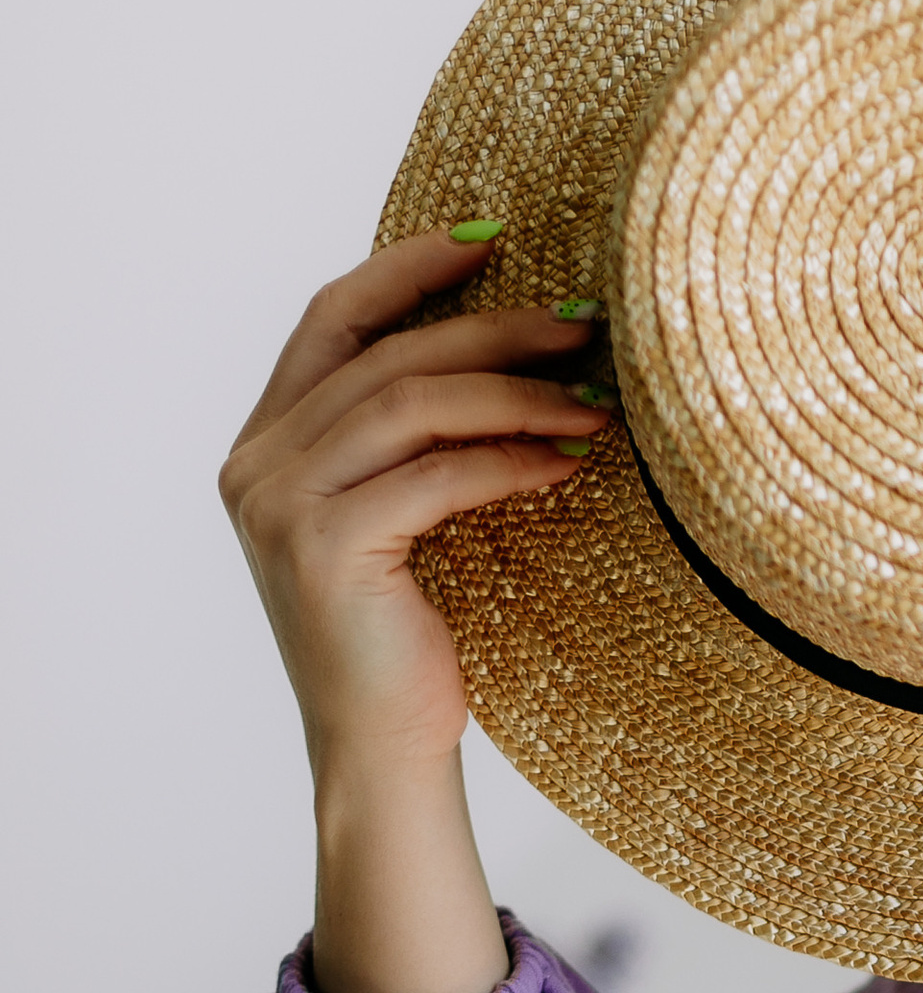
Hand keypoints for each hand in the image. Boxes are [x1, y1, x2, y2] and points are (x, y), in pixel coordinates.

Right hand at [218, 230, 612, 992]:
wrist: (382, 751)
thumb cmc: (410, 639)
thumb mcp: (403, 516)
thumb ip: (412, 436)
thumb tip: (512, 342)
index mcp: (267, 442)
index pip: (332, 317)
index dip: (408, 269)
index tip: (493, 241)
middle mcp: (257, 462)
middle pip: (385, 353)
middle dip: (492, 329)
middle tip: (584, 325)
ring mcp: (280, 503)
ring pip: (411, 404)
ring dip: (516, 394)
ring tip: (596, 401)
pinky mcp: (325, 547)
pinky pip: (435, 475)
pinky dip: (509, 461)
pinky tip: (567, 465)